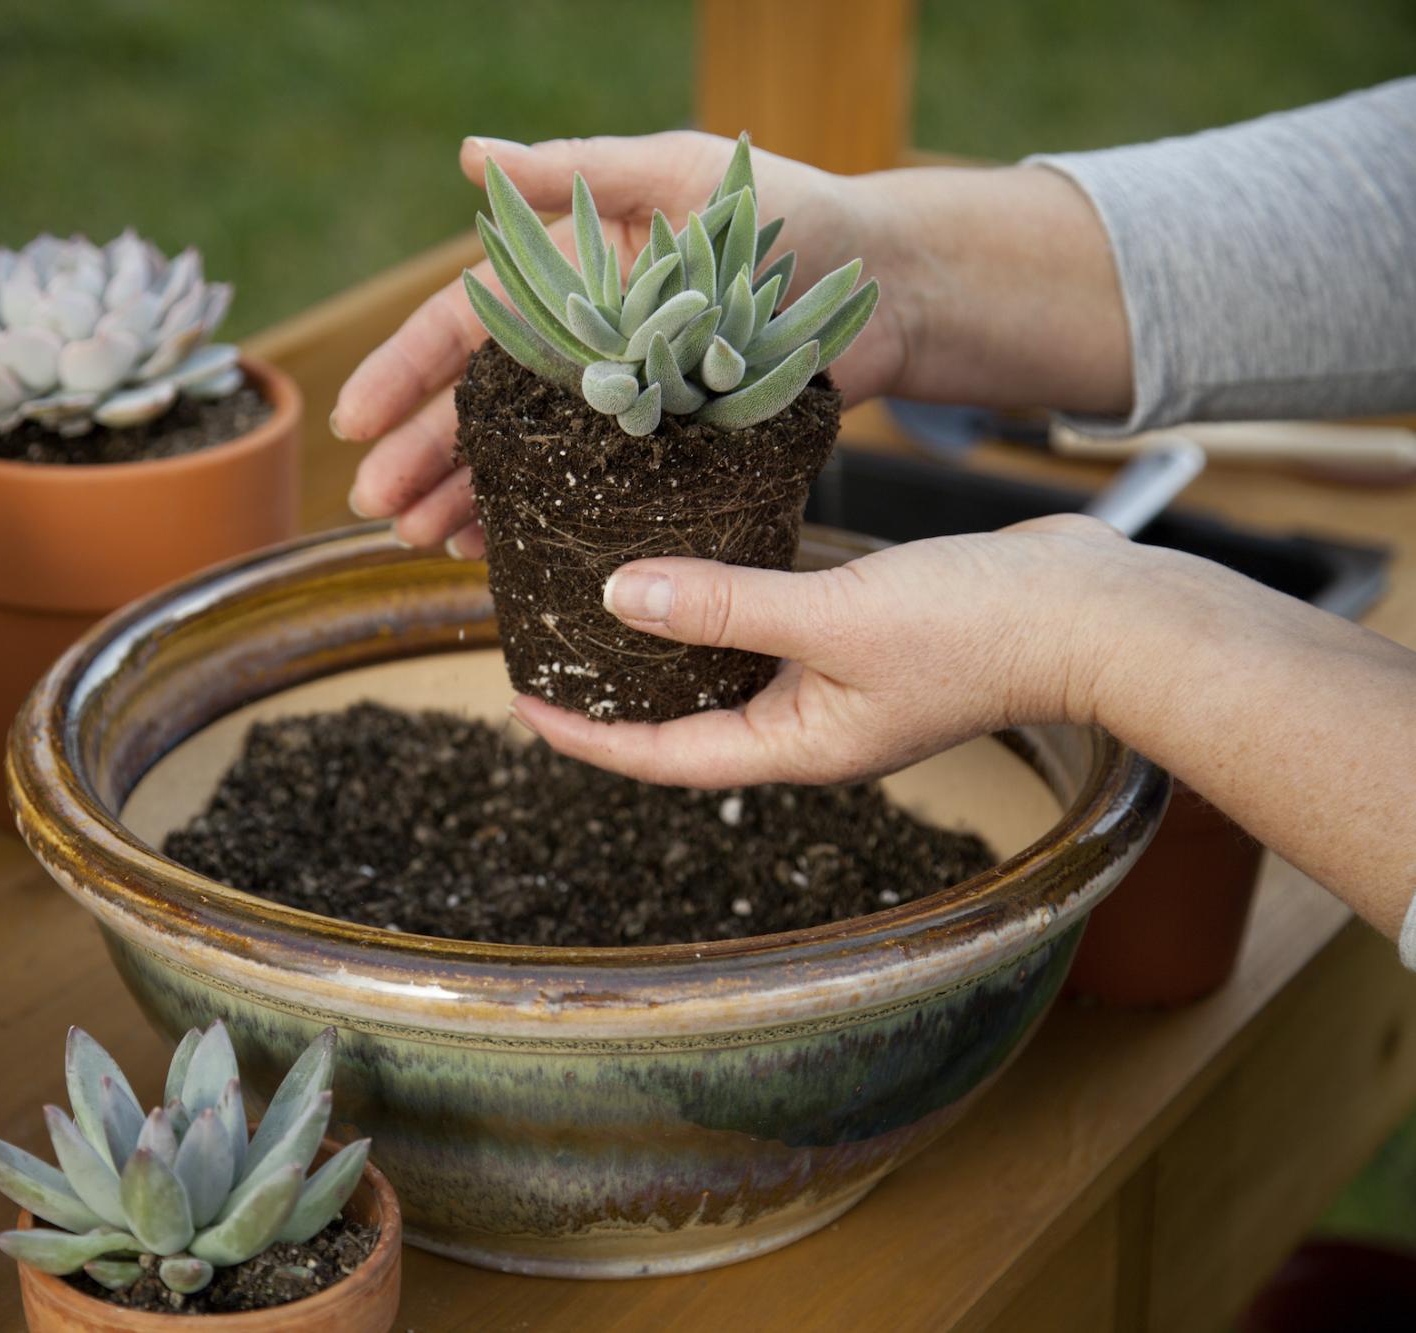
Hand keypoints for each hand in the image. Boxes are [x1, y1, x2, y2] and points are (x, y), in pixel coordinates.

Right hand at [337, 131, 906, 556]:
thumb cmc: (789, 212)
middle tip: (379, 509)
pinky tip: (496, 552)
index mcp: (573, 278)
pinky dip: (538, 522)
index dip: (405, 371)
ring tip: (422, 541)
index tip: (352, 422)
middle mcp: (584, 345)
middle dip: (421, 457)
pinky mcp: (667, 456)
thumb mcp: (679, 175)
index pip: (467, 325)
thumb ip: (580, 169)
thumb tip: (473, 155)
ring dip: (465, 499)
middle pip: (481, 407)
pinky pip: (589, 497)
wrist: (891, 285)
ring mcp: (621, 406)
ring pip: (524, 459)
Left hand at [512, 515, 1143, 787]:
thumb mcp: (835, 617)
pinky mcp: (867, 631)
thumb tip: (619, 598)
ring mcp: (841, 679)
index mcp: (795, 746)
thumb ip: (725, 608)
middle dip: (618, 686)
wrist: (1101, 611)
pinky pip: (775, 619)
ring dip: (671, 634)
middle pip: (687, 714)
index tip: (522, 703)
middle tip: (553, 641)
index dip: (587, 735)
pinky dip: (731, 593)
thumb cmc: (983, 629)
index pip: (661, 757)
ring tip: (604, 590)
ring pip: (730, 662)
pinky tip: (703, 547)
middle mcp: (810, 723)